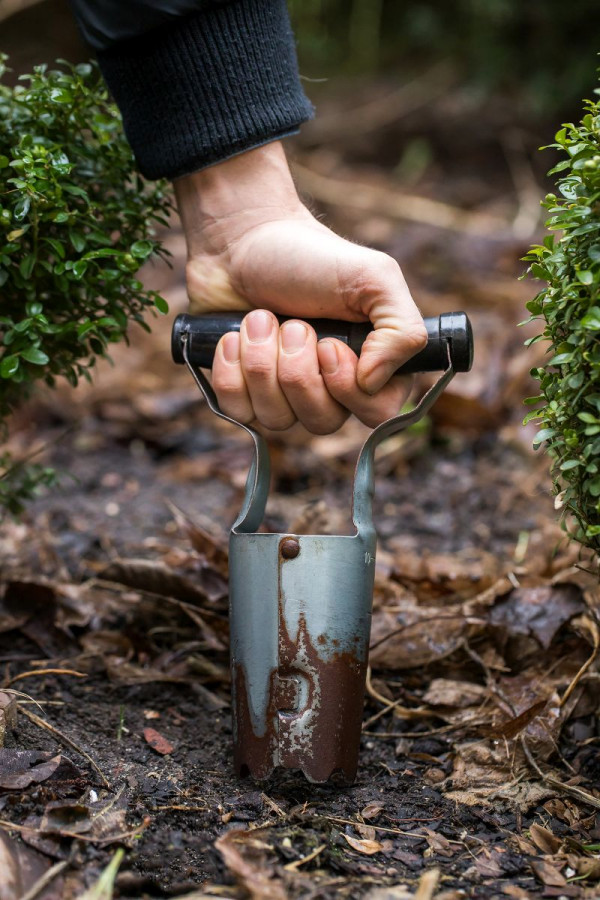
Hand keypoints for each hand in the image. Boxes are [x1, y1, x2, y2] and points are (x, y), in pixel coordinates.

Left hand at [174, 143, 426, 433]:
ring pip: (277, 419)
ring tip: (260, 318)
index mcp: (372, 366)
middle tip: (293, 324)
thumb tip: (374, 382)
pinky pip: (238, 412)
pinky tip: (232, 336)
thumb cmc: (310, 256)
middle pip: (323, 422)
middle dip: (298, 370)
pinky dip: (231, 369)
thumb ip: (403, 330)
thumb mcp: (375, 277)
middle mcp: (330, 389)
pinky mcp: (242, 393)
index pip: (376, 414)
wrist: (241, 240)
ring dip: (262, 361)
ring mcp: (283, 396)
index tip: (328, 344)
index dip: (346, 386)